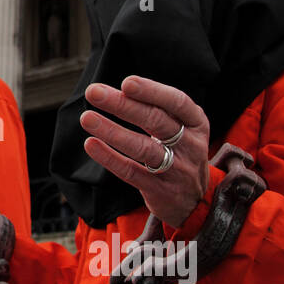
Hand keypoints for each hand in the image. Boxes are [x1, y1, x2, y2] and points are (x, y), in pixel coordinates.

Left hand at [79, 76, 210, 228]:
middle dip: (123, 105)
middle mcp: (190, 145)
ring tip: (87, 118)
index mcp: (196, 123)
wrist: (195, 200)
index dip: (152, 92)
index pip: (177, 102)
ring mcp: (177, 170)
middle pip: (156, 122)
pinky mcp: (161, 191)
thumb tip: (114, 91)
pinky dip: (110, 158)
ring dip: (112, 131)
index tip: (127, 83)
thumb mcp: (182, 128)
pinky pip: (131, 172)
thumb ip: (158, 110)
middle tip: (94, 92)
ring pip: (143, 148)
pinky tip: (91, 144)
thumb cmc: (180, 151)